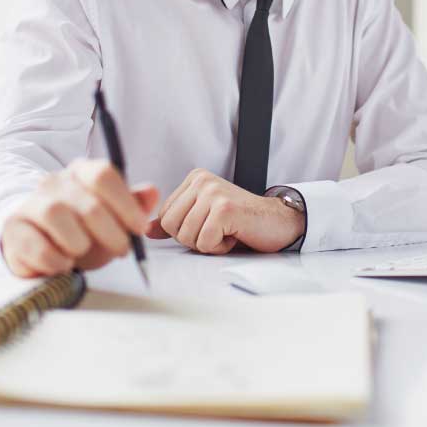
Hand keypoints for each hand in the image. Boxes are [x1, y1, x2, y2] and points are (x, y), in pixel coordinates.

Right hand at [1, 158, 158, 276]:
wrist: (36, 242)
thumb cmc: (81, 230)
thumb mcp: (112, 218)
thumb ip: (133, 205)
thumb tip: (152, 192)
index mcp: (81, 172)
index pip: (103, 174)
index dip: (125, 203)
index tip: (139, 229)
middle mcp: (54, 182)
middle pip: (87, 202)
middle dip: (111, 232)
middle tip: (121, 250)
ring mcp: (31, 203)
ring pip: (57, 215)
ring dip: (79, 243)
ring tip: (83, 254)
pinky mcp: (14, 229)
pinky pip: (36, 245)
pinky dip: (56, 260)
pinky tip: (64, 264)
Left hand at [145, 168, 303, 253]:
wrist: (278, 221)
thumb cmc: (242, 222)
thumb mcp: (204, 217)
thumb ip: (177, 221)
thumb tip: (147, 229)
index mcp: (195, 179)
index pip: (165, 215)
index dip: (184, 231)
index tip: (208, 225)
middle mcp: (202, 181)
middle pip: (171, 226)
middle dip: (192, 239)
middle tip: (216, 231)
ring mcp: (214, 193)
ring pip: (186, 236)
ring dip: (208, 244)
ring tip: (227, 231)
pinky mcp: (224, 209)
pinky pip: (205, 242)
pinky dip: (220, 248)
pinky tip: (234, 235)